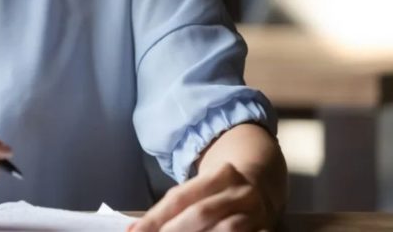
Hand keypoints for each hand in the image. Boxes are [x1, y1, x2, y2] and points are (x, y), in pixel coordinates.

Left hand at [131, 163, 276, 231]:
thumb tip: (135, 229)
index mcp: (221, 175)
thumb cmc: (218, 193)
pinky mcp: (267, 229)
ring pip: (226, 229)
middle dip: (174, 230)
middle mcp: (241, 192)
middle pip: (201, 213)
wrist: (263, 189)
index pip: (181, 197)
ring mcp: (257, 214)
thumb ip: (169, 209)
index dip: (156, 217)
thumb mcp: (198, 190)